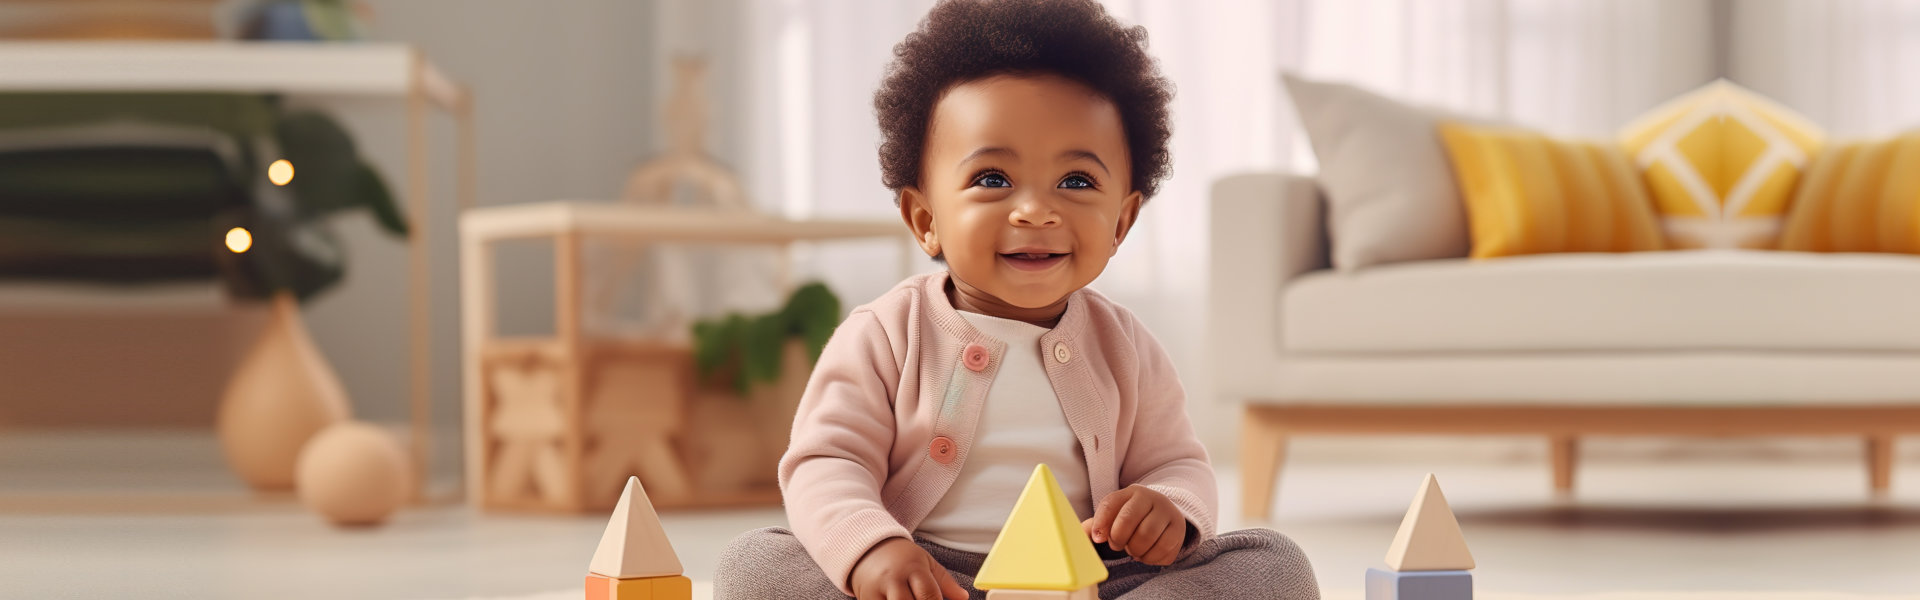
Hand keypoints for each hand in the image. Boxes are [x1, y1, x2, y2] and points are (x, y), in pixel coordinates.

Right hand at [849, 537, 967, 599]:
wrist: (867, 547)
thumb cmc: (902, 557)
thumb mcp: (926, 562)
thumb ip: (946, 582)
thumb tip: (963, 598)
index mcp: (912, 568)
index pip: (928, 594)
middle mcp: (893, 579)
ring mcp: (875, 590)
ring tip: (910, 599)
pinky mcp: (865, 599)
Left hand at [1081, 485, 1186, 565]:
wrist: (1163, 513)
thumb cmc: (1131, 517)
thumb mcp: (1114, 515)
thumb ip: (1095, 525)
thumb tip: (1075, 537)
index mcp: (1131, 492)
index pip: (1110, 504)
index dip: (1100, 524)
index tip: (1098, 539)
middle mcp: (1152, 498)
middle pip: (1128, 521)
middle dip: (1119, 539)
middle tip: (1118, 545)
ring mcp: (1168, 512)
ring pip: (1147, 537)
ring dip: (1136, 550)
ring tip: (1133, 550)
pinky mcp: (1179, 529)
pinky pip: (1164, 549)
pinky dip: (1151, 558)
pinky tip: (1147, 554)